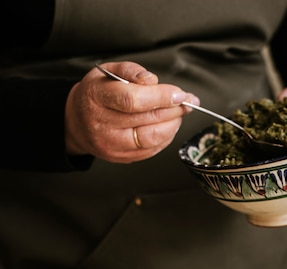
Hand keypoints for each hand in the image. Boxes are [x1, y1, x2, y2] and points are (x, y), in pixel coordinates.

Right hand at [65, 62, 199, 162]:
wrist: (77, 123)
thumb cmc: (96, 94)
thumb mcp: (107, 71)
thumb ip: (131, 71)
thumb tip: (153, 81)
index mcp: (96, 97)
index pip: (132, 99)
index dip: (160, 97)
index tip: (179, 94)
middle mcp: (102, 124)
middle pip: (146, 119)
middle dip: (173, 110)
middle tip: (188, 102)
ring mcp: (111, 144)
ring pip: (151, 138)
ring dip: (172, 125)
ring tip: (179, 113)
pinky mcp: (121, 158)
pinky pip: (151, 150)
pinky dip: (165, 138)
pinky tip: (170, 126)